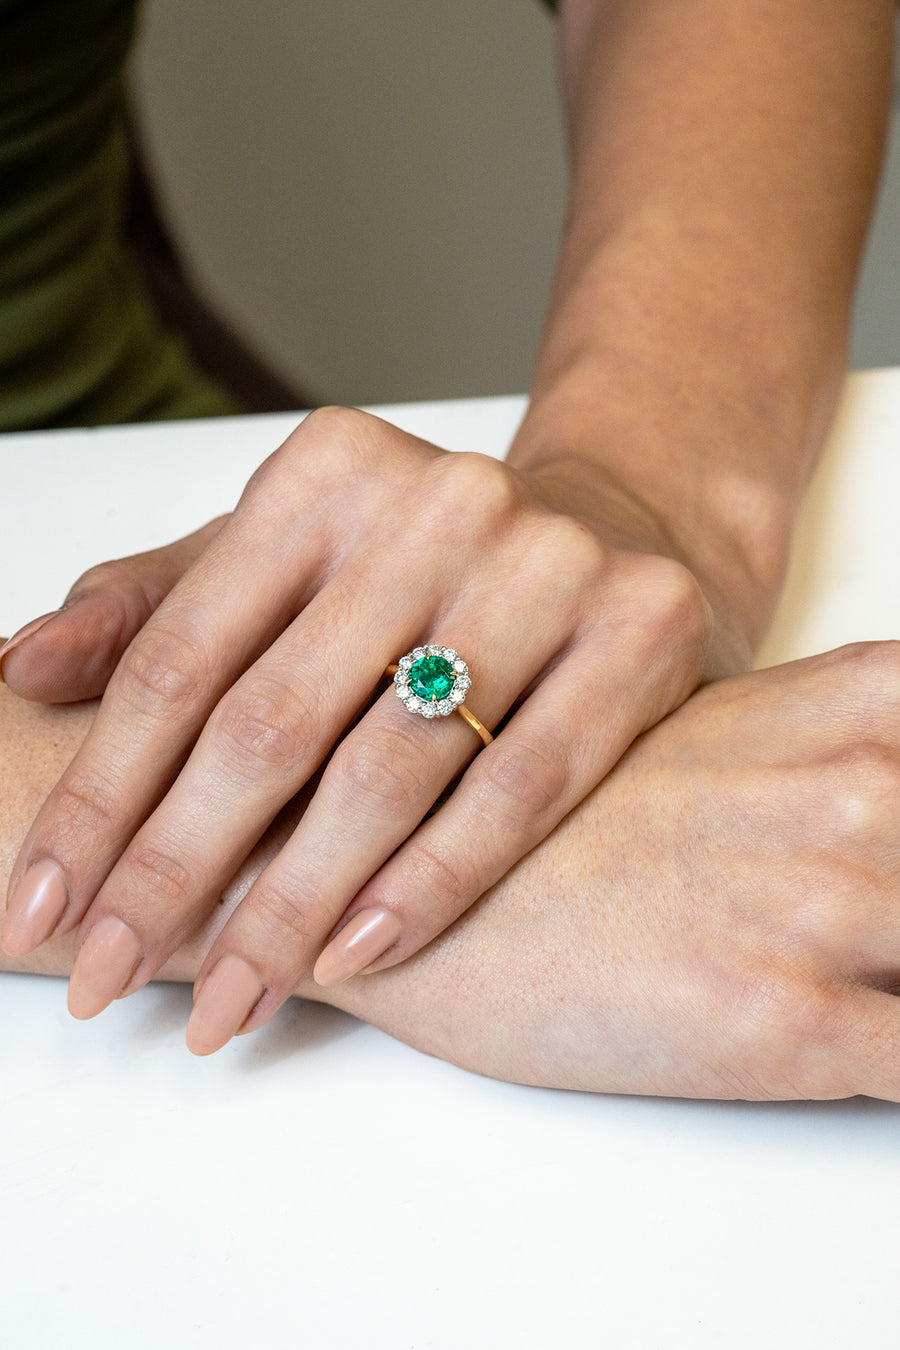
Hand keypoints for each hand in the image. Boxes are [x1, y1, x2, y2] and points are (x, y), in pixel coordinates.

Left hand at [2, 407, 718, 1053]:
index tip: (44, 905)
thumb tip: (24, 669)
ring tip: (231, 998)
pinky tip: (355, 954)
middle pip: (274, 722)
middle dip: (177, 870)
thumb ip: (156, 609)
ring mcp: (550, 562)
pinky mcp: (641, 628)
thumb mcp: (279, 561)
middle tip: (112, 976)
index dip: (100, 795)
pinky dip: (430, 883)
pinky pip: (518, 787)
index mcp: (325, 472)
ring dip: (293, 906)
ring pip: (389, 769)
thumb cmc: (417, 564)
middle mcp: (438, 500)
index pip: (181, 657)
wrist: (609, 530)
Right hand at [321, 642, 899, 1100]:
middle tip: (882, 914)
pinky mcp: (791, 1022)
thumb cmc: (560, 812)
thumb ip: (854, 749)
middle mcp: (866, 792)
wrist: (422, 881)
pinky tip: (871, 1050)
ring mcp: (835, 904)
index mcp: (861, 706)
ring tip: (865, 969)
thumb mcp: (725, 734)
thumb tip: (897, 805)